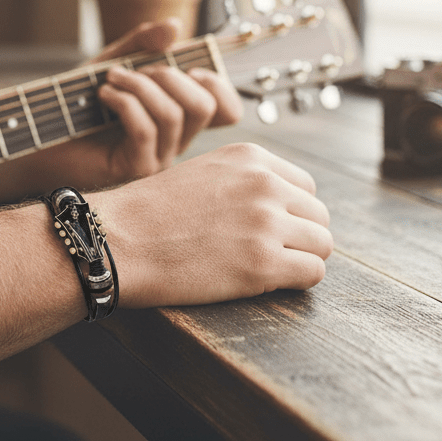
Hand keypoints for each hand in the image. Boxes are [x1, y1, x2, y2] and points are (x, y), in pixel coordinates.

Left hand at [37, 19, 243, 189]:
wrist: (39, 134)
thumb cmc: (76, 102)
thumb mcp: (112, 62)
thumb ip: (142, 43)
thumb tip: (175, 25)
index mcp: (177, 116)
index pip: (226, 110)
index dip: (219, 84)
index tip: (188, 67)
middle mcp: (174, 140)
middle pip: (206, 107)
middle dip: (171, 76)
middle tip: (136, 69)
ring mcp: (157, 158)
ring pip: (175, 115)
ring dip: (141, 86)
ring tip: (110, 79)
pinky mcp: (134, 169)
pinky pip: (146, 130)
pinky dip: (125, 102)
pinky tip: (103, 94)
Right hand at [94, 142, 332, 304]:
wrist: (119, 240)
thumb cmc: (151, 213)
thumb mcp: (204, 172)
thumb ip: (244, 180)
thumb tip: (281, 205)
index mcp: (251, 158)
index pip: (306, 186)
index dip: (291, 212)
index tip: (269, 228)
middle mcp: (264, 184)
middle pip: (319, 215)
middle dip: (300, 236)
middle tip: (269, 253)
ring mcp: (266, 224)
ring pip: (323, 245)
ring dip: (301, 259)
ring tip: (268, 268)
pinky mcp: (262, 265)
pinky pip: (313, 273)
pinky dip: (296, 282)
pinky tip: (266, 282)